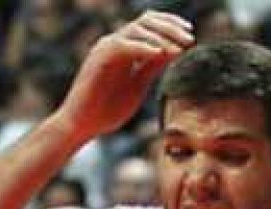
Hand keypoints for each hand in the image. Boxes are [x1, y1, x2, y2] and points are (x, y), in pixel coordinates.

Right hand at [58, 12, 192, 139]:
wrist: (81, 125)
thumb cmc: (106, 109)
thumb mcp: (137, 85)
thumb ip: (152, 67)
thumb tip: (174, 52)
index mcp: (124, 48)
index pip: (149, 24)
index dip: (171, 24)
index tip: (190, 34)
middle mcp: (114, 43)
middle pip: (146, 21)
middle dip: (171, 27)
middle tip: (189, 39)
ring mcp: (105, 49)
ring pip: (136, 29)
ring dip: (161, 37)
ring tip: (179, 49)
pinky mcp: (99, 59)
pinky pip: (123, 45)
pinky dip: (143, 47)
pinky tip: (161, 54)